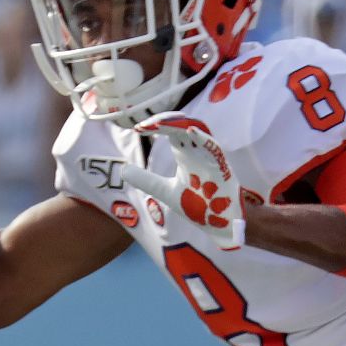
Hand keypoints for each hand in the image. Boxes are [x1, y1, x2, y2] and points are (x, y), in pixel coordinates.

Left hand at [122, 111, 245, 249]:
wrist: (220, 224)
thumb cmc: (199, 205)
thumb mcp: (165, 191)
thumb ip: (146, 180)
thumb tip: (123, 170)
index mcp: (185, 155)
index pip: (171, 131)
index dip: (155, 126)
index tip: (137, 128)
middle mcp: (197, 152)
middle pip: (183, 126)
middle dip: (165, 121)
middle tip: (146, 125)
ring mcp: (210, 159)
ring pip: (198, 132)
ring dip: (180, 125)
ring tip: (161, 123)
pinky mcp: (222, 168)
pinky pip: (215, 148)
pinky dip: (204, 138)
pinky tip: (191, 131)